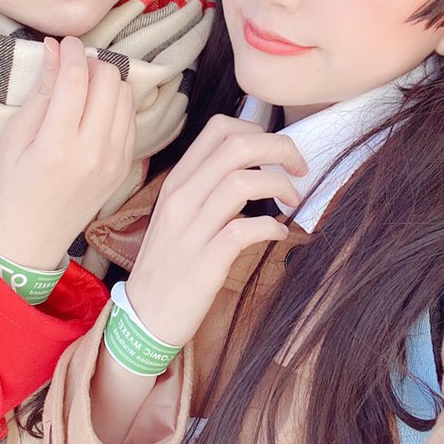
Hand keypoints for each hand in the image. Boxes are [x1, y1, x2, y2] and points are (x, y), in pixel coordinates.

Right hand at [0, 36, 135, 269]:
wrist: (34, 238)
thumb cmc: (14, 187)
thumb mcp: (15, 138)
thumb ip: (40, 92)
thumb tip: (54, 49)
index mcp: (58, 145)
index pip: (76, 78)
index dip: (72, 51)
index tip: (64, 43)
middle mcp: (93, 152)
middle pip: (109, 80)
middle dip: (91, 63)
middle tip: (72, 67)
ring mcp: (114, 160)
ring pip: (126, 95)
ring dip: (107, 81)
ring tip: (84, 87)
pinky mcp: (125, 166)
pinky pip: (132, 118)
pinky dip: (116, 104)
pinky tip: (95, 109)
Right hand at [125, 114, 306, 347]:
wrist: (144, 315)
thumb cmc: (171, 262)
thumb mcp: (180, 213)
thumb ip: (208, 186)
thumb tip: (252, 168)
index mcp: (178, 180)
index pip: (219, 128)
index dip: (258, 130)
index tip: (277, 152)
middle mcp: (182, 197)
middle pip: (237, 146)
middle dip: (280, 148)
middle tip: (299, 167)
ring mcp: (191, 229)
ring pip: (242, 181)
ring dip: (279, 184)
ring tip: (293, 199)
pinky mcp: (204, 262)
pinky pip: (244, 230)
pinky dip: (271, 227)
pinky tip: (280, 235)